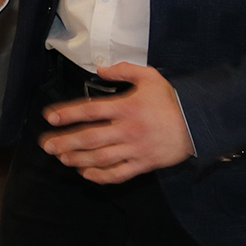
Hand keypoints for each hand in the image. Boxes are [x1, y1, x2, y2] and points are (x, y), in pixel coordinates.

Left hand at [36, 61, 194, 184]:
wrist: (199, 122)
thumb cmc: (172, 98)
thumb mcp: (149, 76)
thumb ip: (123, 70)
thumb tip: (100, 69)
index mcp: (126, 106)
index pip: (90, 110)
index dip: (68, 114)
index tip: (50, 117)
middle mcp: (127, 129)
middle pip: (90, 138)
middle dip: (65, 141)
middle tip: (46, 145)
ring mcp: (135, 149)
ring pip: (101, 157)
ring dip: (78, 159)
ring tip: (61, 158)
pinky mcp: (144, 164)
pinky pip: (119, 173)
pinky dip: (101, 176)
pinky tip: (86, 174)